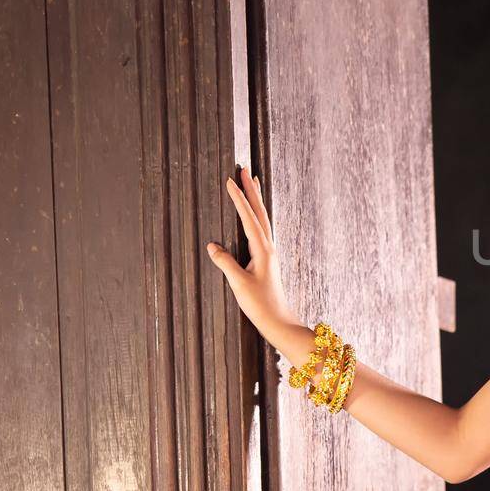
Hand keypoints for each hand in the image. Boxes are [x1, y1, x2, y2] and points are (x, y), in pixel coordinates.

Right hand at [206, 165, 298, 341]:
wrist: (278, 321)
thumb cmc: (260, 305)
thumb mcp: (238, 284)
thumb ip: (225, 263)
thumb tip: (211, 245)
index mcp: (263, 250)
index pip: (249, 218)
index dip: (239, 199)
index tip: (230, 180)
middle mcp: (269, 247)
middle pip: (260, 212)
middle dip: (252, 190)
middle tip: (245, 169)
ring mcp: (269, 252)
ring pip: (263, 219)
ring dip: (256, 200)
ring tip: (252, 182)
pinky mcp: (267, 259)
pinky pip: (262, 229)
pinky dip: (256, 215)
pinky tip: (254, 214)